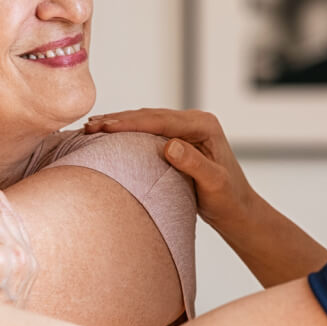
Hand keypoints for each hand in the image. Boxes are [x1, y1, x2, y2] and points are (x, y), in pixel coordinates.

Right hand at [84, 107, 256, 233]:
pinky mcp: (179, 138)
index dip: (130, 123)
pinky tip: (109, 134)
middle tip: (89, 125)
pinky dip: (128, 131)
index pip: (161, 120)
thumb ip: (194, 164)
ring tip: (92, 126)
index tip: (104, 127)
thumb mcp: (214, 184)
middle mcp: (196, 121)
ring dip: (119, 123)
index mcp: (204, 125)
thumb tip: (170, 145)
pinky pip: (149, 130)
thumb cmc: (228, 199)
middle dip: (118, 120)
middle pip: (150, 116)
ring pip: (147, 120)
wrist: (237, 209)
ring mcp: (187, 128)